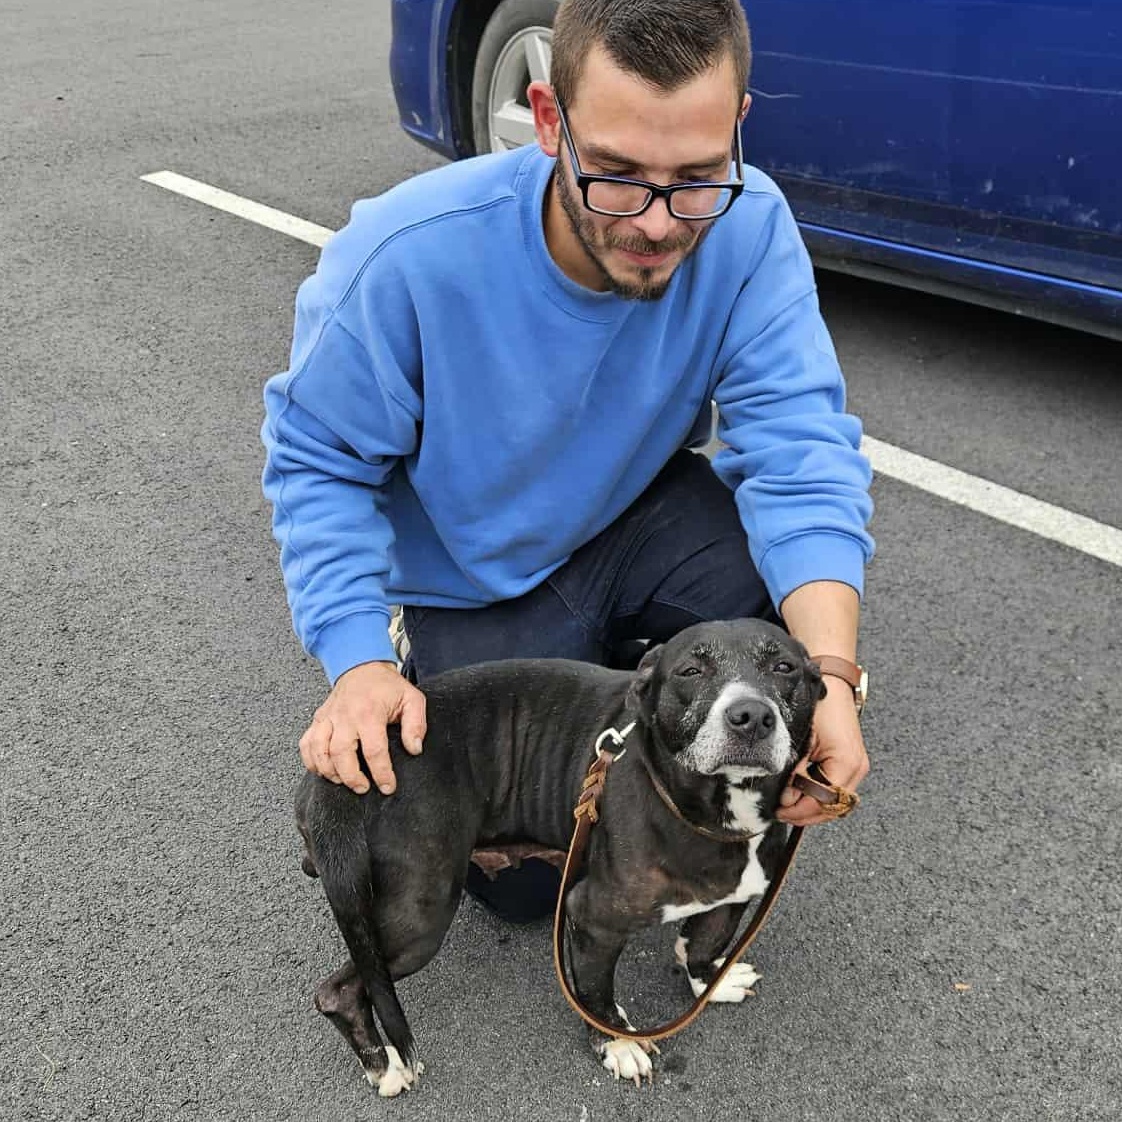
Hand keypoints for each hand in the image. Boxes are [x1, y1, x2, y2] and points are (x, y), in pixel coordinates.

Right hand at [298, 661, 426, 794]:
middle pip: (340, 754)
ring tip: (344, 781)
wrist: (362, 667)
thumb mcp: (412, 699)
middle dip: (351, 777)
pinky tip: (323, 770)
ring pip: (319, 751)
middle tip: (363, 788)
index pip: (374, 750)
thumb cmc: (386, 686)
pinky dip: (310, 761)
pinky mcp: (317, 720)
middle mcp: (345, 716)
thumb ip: (416, 725)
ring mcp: (328, 718)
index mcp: (369, 712)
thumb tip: (414, 749)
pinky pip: (306, 744)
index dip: (381, 773)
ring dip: (329, 772)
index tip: (388, 787)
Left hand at [776, 679, 867, 825]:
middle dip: (806, 814)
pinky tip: (801, 794)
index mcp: (846, 763)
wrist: (833, 684)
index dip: (800, 811)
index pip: (824, 801)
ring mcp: (857, 766)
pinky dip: (819, 795)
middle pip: (833, 807)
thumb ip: (795, 771)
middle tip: (781, 813)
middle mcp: (857, 768)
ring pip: (835, 801)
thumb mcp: (802, 739)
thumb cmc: (819, 705)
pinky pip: (836, 788)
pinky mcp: (852, 762)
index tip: (779, 811)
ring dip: (812, 807)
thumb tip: (787, 800)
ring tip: (788, 806)